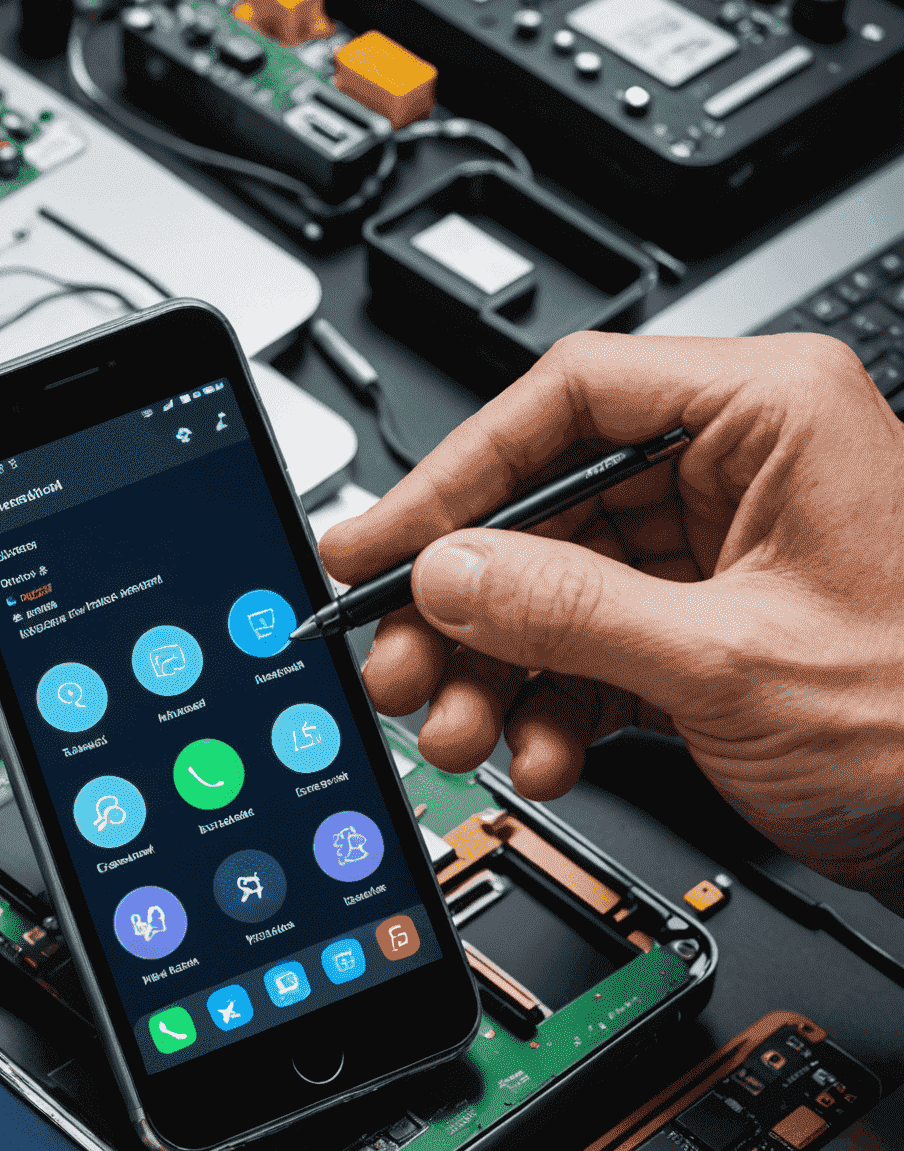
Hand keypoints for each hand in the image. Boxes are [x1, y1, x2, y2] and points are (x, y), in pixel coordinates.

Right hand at [318, 332, 903, 908]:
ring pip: (554, 587)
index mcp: (767, 418)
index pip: (569, 400)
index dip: (457, 472)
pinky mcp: (702, 633)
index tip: (382, 540)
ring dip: (494, 667)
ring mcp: (715, 558)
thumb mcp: (728, 661)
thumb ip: (571, 609)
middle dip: (464, 601)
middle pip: (544, 506)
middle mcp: (735, 474)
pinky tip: (539, 750)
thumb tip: (451, 572)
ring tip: (460, 727)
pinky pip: (589, 649)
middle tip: (400, 659)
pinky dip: (550, 705)